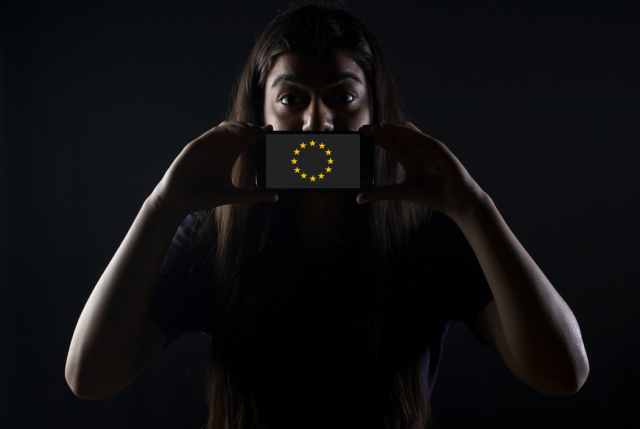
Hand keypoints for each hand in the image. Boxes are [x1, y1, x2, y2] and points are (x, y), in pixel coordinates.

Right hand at [150, 121, 277, 217]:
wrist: (178, 201)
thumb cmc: (202, 197)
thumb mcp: (232, 196)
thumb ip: (253, 195)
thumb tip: (275, 197)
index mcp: (228, 156)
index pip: (246, 140)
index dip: (258, 133)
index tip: (271, 132)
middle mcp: (219, 148)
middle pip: (239, 131)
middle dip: (252, 129)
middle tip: (265, 134)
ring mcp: (208, 145)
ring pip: (227, 128)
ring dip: (242, 127)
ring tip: (254, 133)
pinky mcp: (197, 145)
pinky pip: (214, 132)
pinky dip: (227, 130)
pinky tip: (239, 133)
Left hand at [358, 121, 485, 218]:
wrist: (457, 202)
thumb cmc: (435, 196)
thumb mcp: (402, 192)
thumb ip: (381, 193)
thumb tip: (359, 198)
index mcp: (412, 159)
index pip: (392, 144)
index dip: (377, 138)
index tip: (361, 134)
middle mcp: (419, 150)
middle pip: (396, 134)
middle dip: (380, 130)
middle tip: (362, 129)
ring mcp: (428, 147)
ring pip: (406, 131)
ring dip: (389, 127)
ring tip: (374, 127)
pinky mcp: (436, 147)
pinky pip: (417, 135)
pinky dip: (401, 130)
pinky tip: (387, 128)